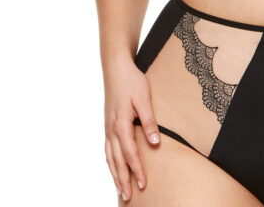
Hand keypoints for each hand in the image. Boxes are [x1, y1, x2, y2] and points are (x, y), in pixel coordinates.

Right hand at [103, 56, 160, 200]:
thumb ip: (149, 121)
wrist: (116, 69)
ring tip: (120, 190)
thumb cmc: (132, 81)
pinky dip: (110, 162)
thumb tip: (155, 142)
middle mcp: (111, 129)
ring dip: (115, 174)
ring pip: (109, 157)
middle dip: (123, 179)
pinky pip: (107, 149)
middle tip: (128, 197)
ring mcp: (107, 128)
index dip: (136, 170)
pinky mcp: (108, 125)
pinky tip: (114, 168)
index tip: (143, 184)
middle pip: (116, 160)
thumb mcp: (144, 99)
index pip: (129, 153)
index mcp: (121, 124)